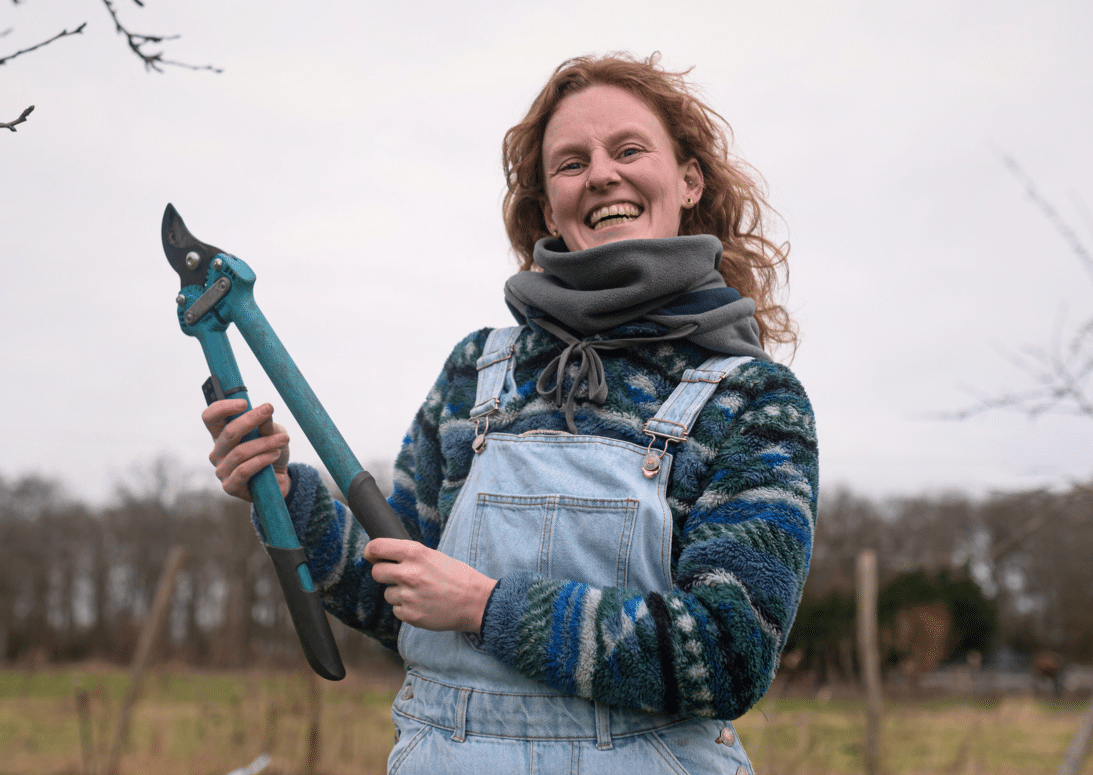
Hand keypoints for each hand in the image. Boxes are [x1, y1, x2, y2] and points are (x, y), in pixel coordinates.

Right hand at [202, 399, 290, 500]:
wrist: (280, 480)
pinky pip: (244, 470)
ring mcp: (222, 470)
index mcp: (221, 435)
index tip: (244, 402)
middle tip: (269, 409)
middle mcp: (217, 452)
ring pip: (240, 451)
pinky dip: (262, 460)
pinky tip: (275, 455)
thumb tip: (265, 411)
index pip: (210, 418)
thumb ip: (267, 424)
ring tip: (284, 439)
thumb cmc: (272, 452)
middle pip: (228, 432)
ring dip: (265, 443)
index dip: (222, 407)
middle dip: (250, 419)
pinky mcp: (230, 486)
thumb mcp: (273, 433)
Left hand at [365, 539, 497, 632]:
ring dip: (399, 594)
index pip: (377, 547)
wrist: (476, 602)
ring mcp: (408, 596)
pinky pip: (397, 610)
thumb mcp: (433, 556)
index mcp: (414, 553)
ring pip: (387, 594)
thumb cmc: (458, 576)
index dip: (371, 551)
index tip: (371, 555)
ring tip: (420, 593)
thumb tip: (386, 558)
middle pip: (376, 572)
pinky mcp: (410, 615)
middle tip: (399, 577)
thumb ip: (410, 556)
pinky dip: (406, 608)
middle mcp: (408, 573)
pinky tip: (423, 605)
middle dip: (384, 574)